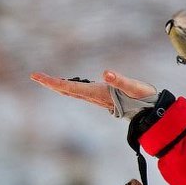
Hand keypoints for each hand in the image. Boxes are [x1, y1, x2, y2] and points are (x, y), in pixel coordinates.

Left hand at [29, 70, 156, 113]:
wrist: (151, 111)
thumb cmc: (143, 97)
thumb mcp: (133, 86)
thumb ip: (119, 80)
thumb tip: (105, 73)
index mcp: (96, 93)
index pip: (69, 87)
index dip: (52, 82)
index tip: (38, 76)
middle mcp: (93, 96)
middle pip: (66, 90)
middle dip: (50, 83)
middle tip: (34, 75)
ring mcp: (95, 98)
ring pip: (71, 92)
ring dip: (57, 85)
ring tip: (44, 78)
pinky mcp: (100, 96)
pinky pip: (78, 91)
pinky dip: (67, 86)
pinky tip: (65, 83)